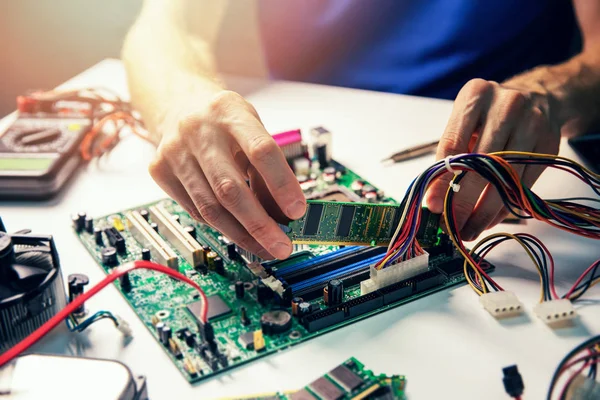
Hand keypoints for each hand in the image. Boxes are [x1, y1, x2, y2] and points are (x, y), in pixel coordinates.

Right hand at [149, 90, 305, 259]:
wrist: (179, 105)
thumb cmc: (226, 123)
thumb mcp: (253, 130)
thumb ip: (267, 169)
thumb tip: (284, 217)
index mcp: (229, 112)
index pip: (260, 150)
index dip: (281, 184)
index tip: (298, 212)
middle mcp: (198, 130)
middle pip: (229, 188)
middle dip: (260, 225)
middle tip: (282, 246)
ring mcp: (174, 152)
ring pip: (210, 207)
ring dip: (241, 234)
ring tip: (265, 248)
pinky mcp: (160, 171)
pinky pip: (195, 211)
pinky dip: (221, 225)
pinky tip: (239, 232)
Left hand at [425, 79, 559, 240]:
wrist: (539, 97)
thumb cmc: (489, 115)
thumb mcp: (464, 123)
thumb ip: (448, 156)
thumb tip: (434, 200)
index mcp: (475, 96)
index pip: (453, 145)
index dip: (441, 180)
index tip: (433, 206)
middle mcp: (506, 106)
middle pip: (480, 165)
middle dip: (462, 202)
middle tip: (451, 227)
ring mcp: (532, 124)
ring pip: (505, 178)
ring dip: (484, 211)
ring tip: (468, 230)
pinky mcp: (549, 145)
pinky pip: (523, 184)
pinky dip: (504, 207)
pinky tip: (489, 219)